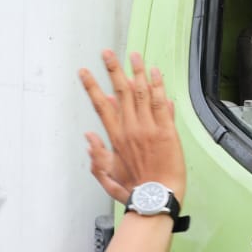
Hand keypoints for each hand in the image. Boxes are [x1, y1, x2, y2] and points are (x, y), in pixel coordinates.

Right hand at [79, 50, 186, 204]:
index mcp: (116, 138)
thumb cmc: (133, 189)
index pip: (101, 106)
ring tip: (134, 55)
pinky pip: (161, 103)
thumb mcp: (107, 176)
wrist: (157, 198)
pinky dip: (158, 86)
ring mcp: (149, 128)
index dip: (92, 87)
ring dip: (137, 71)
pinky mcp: (167, 130)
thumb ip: (96, 156)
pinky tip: (155, 72)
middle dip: (113, 70)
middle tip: (107, 53)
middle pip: (121, 92)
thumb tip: (88, 137)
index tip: (84, 72)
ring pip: (142, 93)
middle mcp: (131, 128)